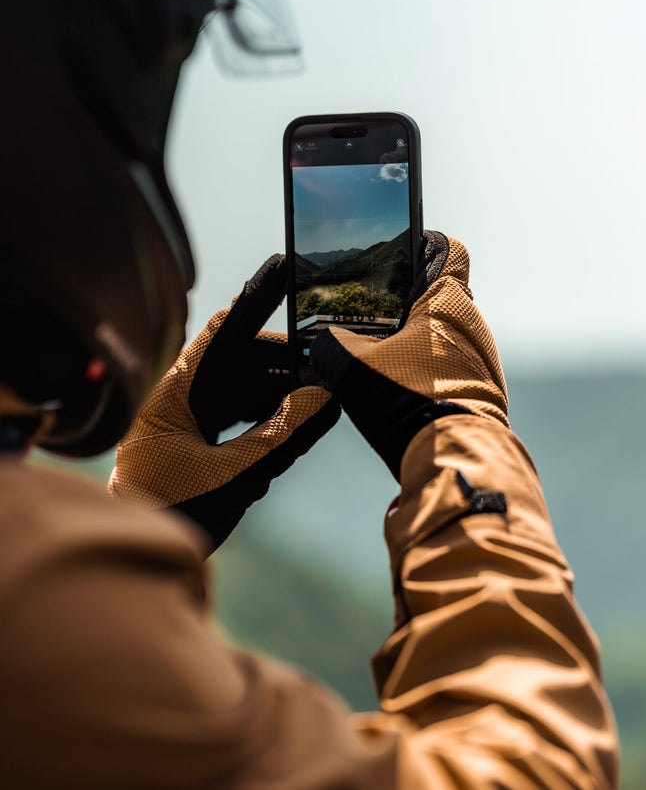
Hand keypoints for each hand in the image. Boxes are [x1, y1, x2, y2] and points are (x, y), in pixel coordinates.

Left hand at [109, 255, 339, 552]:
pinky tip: (293, 425)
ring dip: (280, 391)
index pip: (224, 329)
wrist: (136, 560)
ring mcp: (188, 415)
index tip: (285, 265)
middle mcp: (180, 395)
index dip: (257, 295)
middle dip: (285, 360)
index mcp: (176, 392)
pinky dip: (268, 415)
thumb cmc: (170, 516)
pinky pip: (240, 410)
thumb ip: (283, 436)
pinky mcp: (197, 436)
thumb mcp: (234, 476)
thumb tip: (327, 399)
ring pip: (244, 385)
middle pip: (241, 357)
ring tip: (318, 399)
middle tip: (327, 368)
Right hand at [309, 232, 507, 478]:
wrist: (451, 459)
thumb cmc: (405, 402)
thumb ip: (331, 345)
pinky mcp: (485, 391)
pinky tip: (404, 392)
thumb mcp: (351, 367)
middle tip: (374, 322)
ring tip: (384, 363)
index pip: (448, 251)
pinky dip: (431, 372)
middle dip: (408, 306)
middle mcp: (473, 325)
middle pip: (440, 298)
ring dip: (419, 343)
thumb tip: (324, 344)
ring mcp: (483, 360)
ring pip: (446, 336)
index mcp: (446, 303)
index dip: (424, 247)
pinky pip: (454, 368)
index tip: (400, 259)